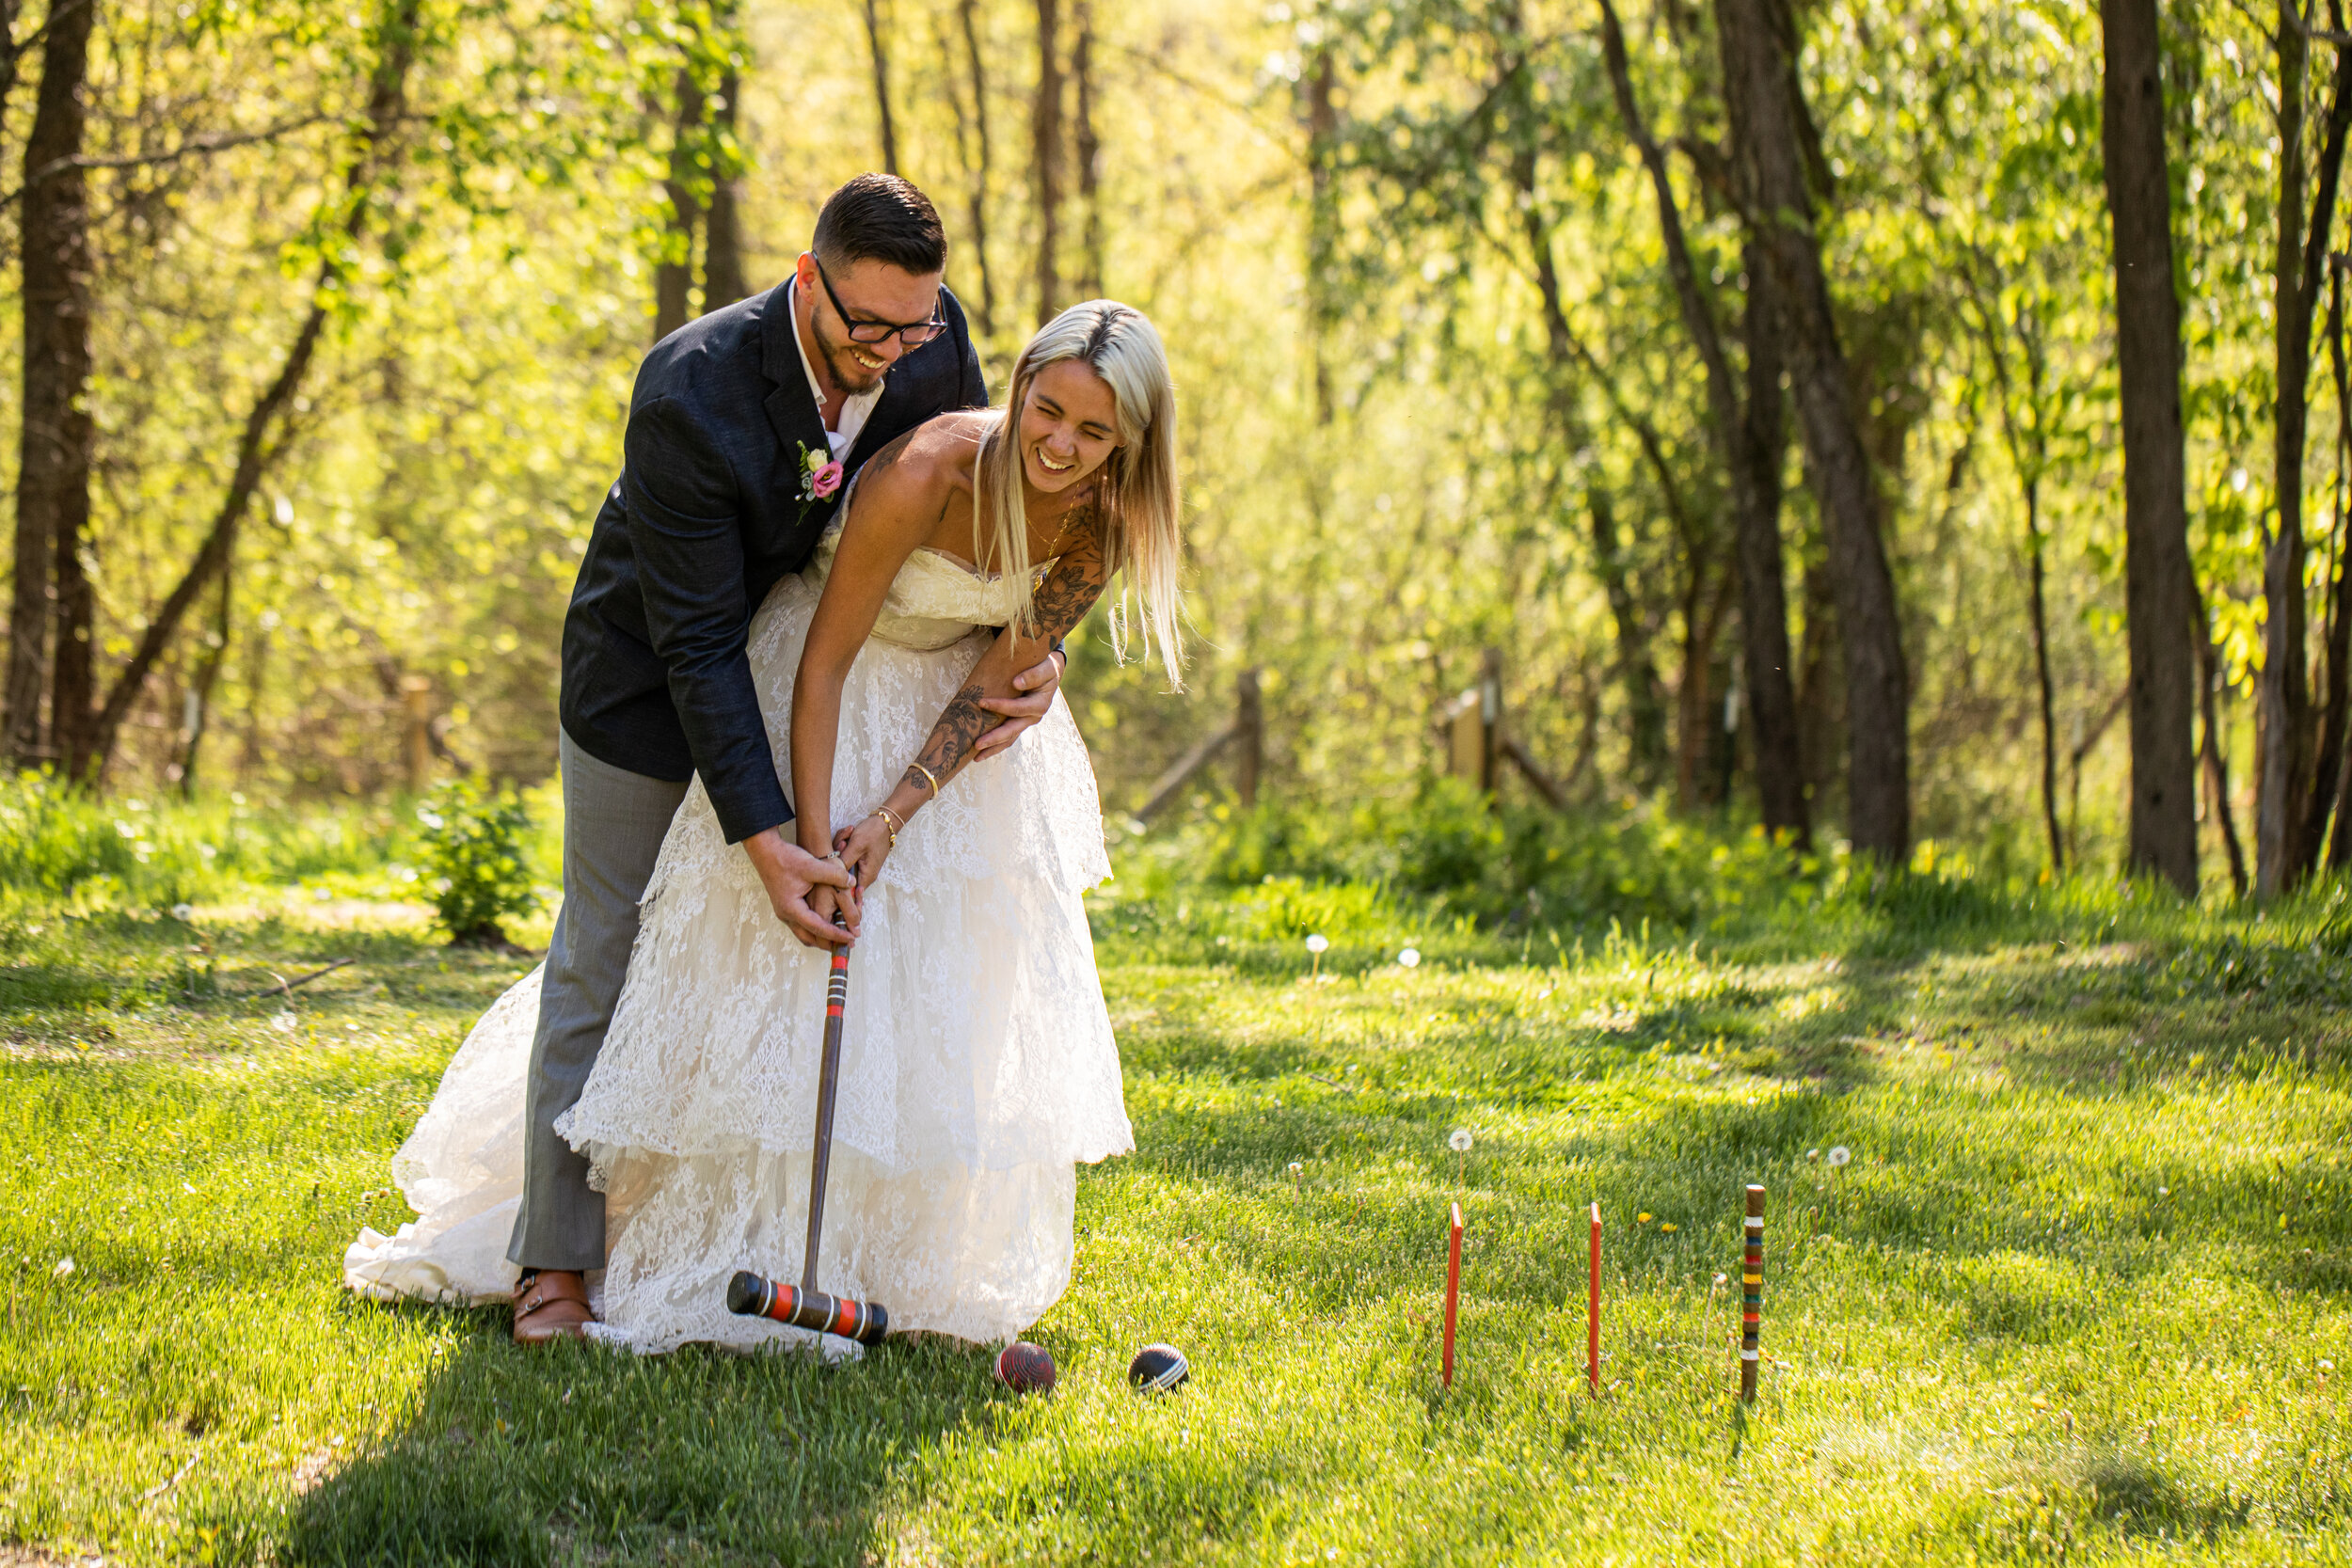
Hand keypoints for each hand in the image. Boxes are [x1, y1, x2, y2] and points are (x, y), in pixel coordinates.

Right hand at [741, 828, 857, 946]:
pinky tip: (826, 922)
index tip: (851, 938)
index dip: (836, 935)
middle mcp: (786, 915)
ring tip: (839, 936)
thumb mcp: (813, 866)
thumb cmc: (786, 859)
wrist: (766, 851)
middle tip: (846, 943)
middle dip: (828, 943)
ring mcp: (784, 912)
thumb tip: (852, 882)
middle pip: (809, 938)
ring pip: (804, 934)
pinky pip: (801, 925)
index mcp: (792, 908)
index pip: (818, 929)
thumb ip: (834, 875)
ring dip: (821, 937)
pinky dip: (814, 929)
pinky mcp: (785, 907)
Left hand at [832, 814, 895, 892]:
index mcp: (866, 876)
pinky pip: (846, 856)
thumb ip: (844, 863)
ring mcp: (861, 866)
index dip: (837, 881)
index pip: (848, 891)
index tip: (833, 866)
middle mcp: (864, 874)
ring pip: (843, 863)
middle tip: (843, 842)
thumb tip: (833, 878)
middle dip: (838, 856)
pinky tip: (849, 834)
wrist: (885, 822)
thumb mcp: (856, 846)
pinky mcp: (859, 859)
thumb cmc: (873, 833)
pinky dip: (845, 845)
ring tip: (848, 834)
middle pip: (842, 874)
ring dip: (841, 847)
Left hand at [973, 649, 1064, 760]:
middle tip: (976, 744)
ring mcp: (1025, 722)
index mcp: (1039, 705)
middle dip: (994, 739)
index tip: (981, 702)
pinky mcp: (1018, 723)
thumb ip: (1034, 675)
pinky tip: (981, 752)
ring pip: (1009, 739)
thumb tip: (1016, 683)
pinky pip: (1007, 737)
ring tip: (976, 757)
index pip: (1017, 708)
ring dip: (993, 748)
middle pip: (1012, 731)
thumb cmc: (1045, 668)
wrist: (1049, 673)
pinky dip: (995, 745)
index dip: (1000, 706)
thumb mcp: (1046, 668)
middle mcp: (1033, 717)